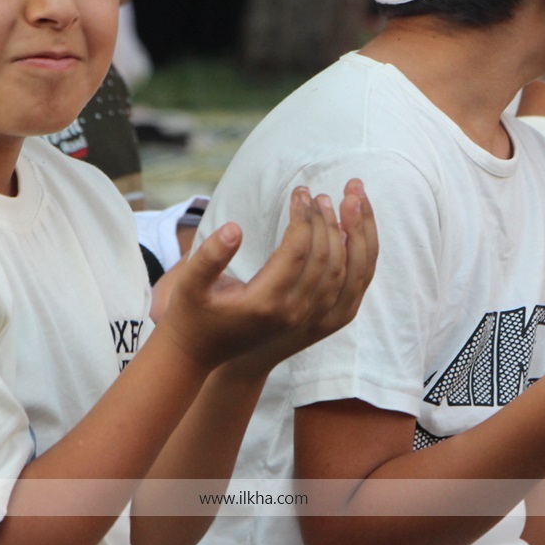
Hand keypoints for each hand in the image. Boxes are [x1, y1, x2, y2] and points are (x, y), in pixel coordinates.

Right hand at [159, 182, 376, 371]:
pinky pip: (346, 287)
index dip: (302, 217)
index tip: (300, 191)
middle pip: (326, 260)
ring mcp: (305, 318)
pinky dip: (355, 257)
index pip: (297, 251)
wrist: (199, 353)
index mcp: (265, 302)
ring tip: (348, 202)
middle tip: (322, 192)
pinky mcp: (311, 319)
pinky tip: (350, 232)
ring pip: (344, 273)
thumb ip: (208, 256)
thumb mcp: (189, 284)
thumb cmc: (191, 313)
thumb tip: (234, 228)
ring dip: (351, 236)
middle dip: (329, 221)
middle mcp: (292, 312)